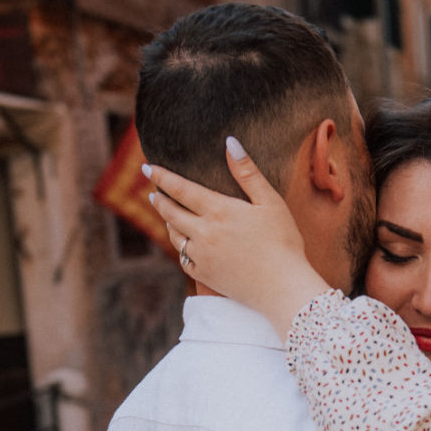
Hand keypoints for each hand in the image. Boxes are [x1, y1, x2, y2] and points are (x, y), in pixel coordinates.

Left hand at [144, 142, 329, 334]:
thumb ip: (248, 173)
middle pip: (171, 212)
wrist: (283, 287)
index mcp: (218, 211)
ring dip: (168, 223)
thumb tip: (230, 142)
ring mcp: (202, 256)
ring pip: (175, 236)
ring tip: (168, 215)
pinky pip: (184, 259)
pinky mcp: (205, 276)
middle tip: (153, 192)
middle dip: (159, 200)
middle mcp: (204, 233)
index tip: (147, 168)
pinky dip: (180, 248)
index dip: (162, 177)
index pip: (181, 189)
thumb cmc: (283, 242)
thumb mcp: (270, 202)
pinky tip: (183, 245)